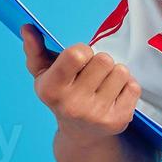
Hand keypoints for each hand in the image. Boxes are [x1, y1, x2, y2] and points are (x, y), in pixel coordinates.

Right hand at [21, 24, 140, 142]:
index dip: (82, 51)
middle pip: (104, 59)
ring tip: (103, 85)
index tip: (79, 60)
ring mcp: (96, 115)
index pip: (77, 54)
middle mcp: (72, 105)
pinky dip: (127, 87)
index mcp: (51, 89)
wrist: (80, 134)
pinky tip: (114, 96)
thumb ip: (34, 49)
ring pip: (121, 71)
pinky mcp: (118, 120)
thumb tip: (27, 27)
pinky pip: (134, 86)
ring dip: (115, 74)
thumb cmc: (62, 94)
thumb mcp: (44, 74)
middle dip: (100, 61)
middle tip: (92, 75)